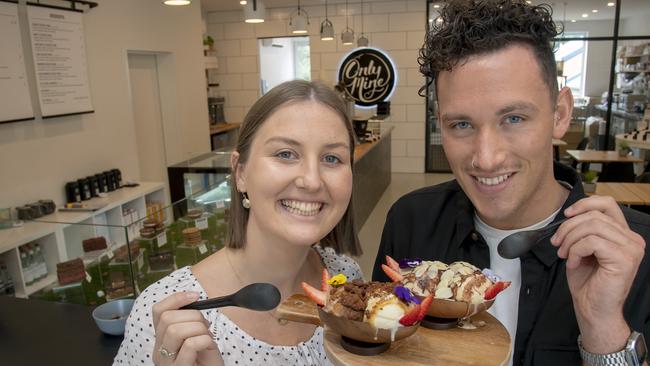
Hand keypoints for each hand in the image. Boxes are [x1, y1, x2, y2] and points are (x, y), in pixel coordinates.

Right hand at [152, 292, 222, 365]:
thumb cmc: (205, 361)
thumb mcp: (195, 337)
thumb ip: (189, 322)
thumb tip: (193, 299)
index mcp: (161, 340)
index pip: (158, 311)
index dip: (176, 298)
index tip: (195, 295)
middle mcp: (158, 351)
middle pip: (167, 319)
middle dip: (193, 316)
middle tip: (205, 327)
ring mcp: (166, 363)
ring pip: (175, 330)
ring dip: (199, 329)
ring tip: (207, 338)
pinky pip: (189, 345)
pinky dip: (204, 340)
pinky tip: (209, 347)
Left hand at [551, 195, 645, 352]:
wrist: (593, 309)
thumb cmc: (588, 282)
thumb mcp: (583, 249)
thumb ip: (584, 230)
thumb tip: (569, 215)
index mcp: (624, 234)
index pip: (607, 204)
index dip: (584, 204)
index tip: (566, 214)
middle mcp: (632, 239)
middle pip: (594, 216)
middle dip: (568, 227)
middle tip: (557, 244)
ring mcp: (631, 249)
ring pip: (591, 226)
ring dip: (570, 239)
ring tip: (564, 254)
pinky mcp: (624, 259)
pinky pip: (591, 242)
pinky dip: (575, 251)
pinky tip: (573, 263)